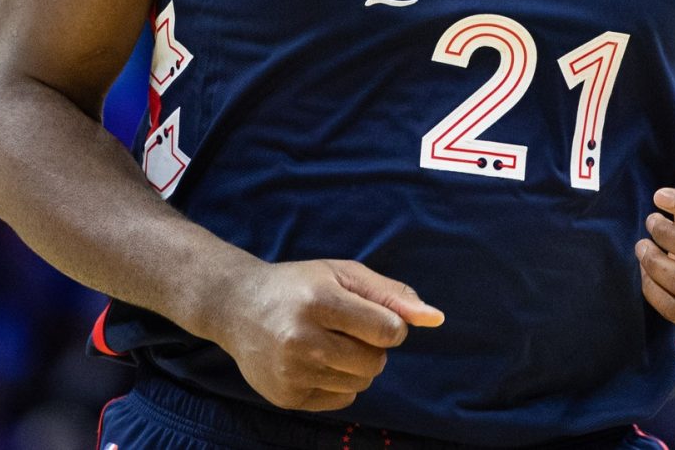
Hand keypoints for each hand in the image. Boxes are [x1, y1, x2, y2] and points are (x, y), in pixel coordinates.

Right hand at [217, 258, 443, 412]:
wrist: (237, 307)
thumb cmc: (301, 286)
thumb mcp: (344, 274)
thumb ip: (392, 295)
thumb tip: (437, 319)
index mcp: (320, 301)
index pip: (388, 330)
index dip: (391, 325)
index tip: (373, 316)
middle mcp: (301, 338)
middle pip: (376, 362)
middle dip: (373, 347)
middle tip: (346, 329)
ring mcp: (291, 371)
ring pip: (360, 383)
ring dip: (356, 365)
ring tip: (329, 343)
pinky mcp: (286, 396)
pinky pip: (342, 400)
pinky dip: (339, 382)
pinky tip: (315, 361)